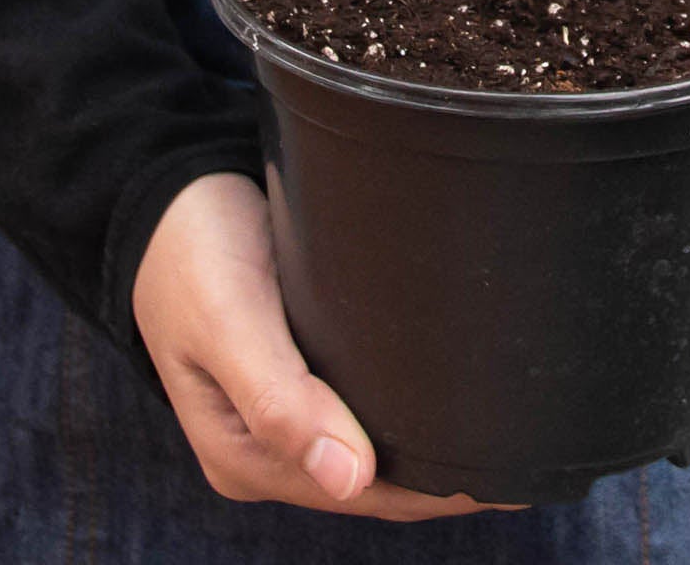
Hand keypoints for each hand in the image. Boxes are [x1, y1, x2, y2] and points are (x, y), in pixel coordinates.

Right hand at [134, 172, 525, 519]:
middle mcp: (266, 449)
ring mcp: (281, 414)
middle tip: (528, 441)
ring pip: (373, 446)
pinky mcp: (296, 371)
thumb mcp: (228, 319)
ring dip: (430, 440)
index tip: (508, 469)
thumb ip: (280, 400)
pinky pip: (363, 405)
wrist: (160, 194)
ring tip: (507, 421)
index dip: (438, 488)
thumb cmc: (189, 250)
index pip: (365, 495)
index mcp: (244, 455)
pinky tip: (452, 386)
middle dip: (445, 471)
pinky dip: (406, 405)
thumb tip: (348, 480)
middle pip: (374, 480)